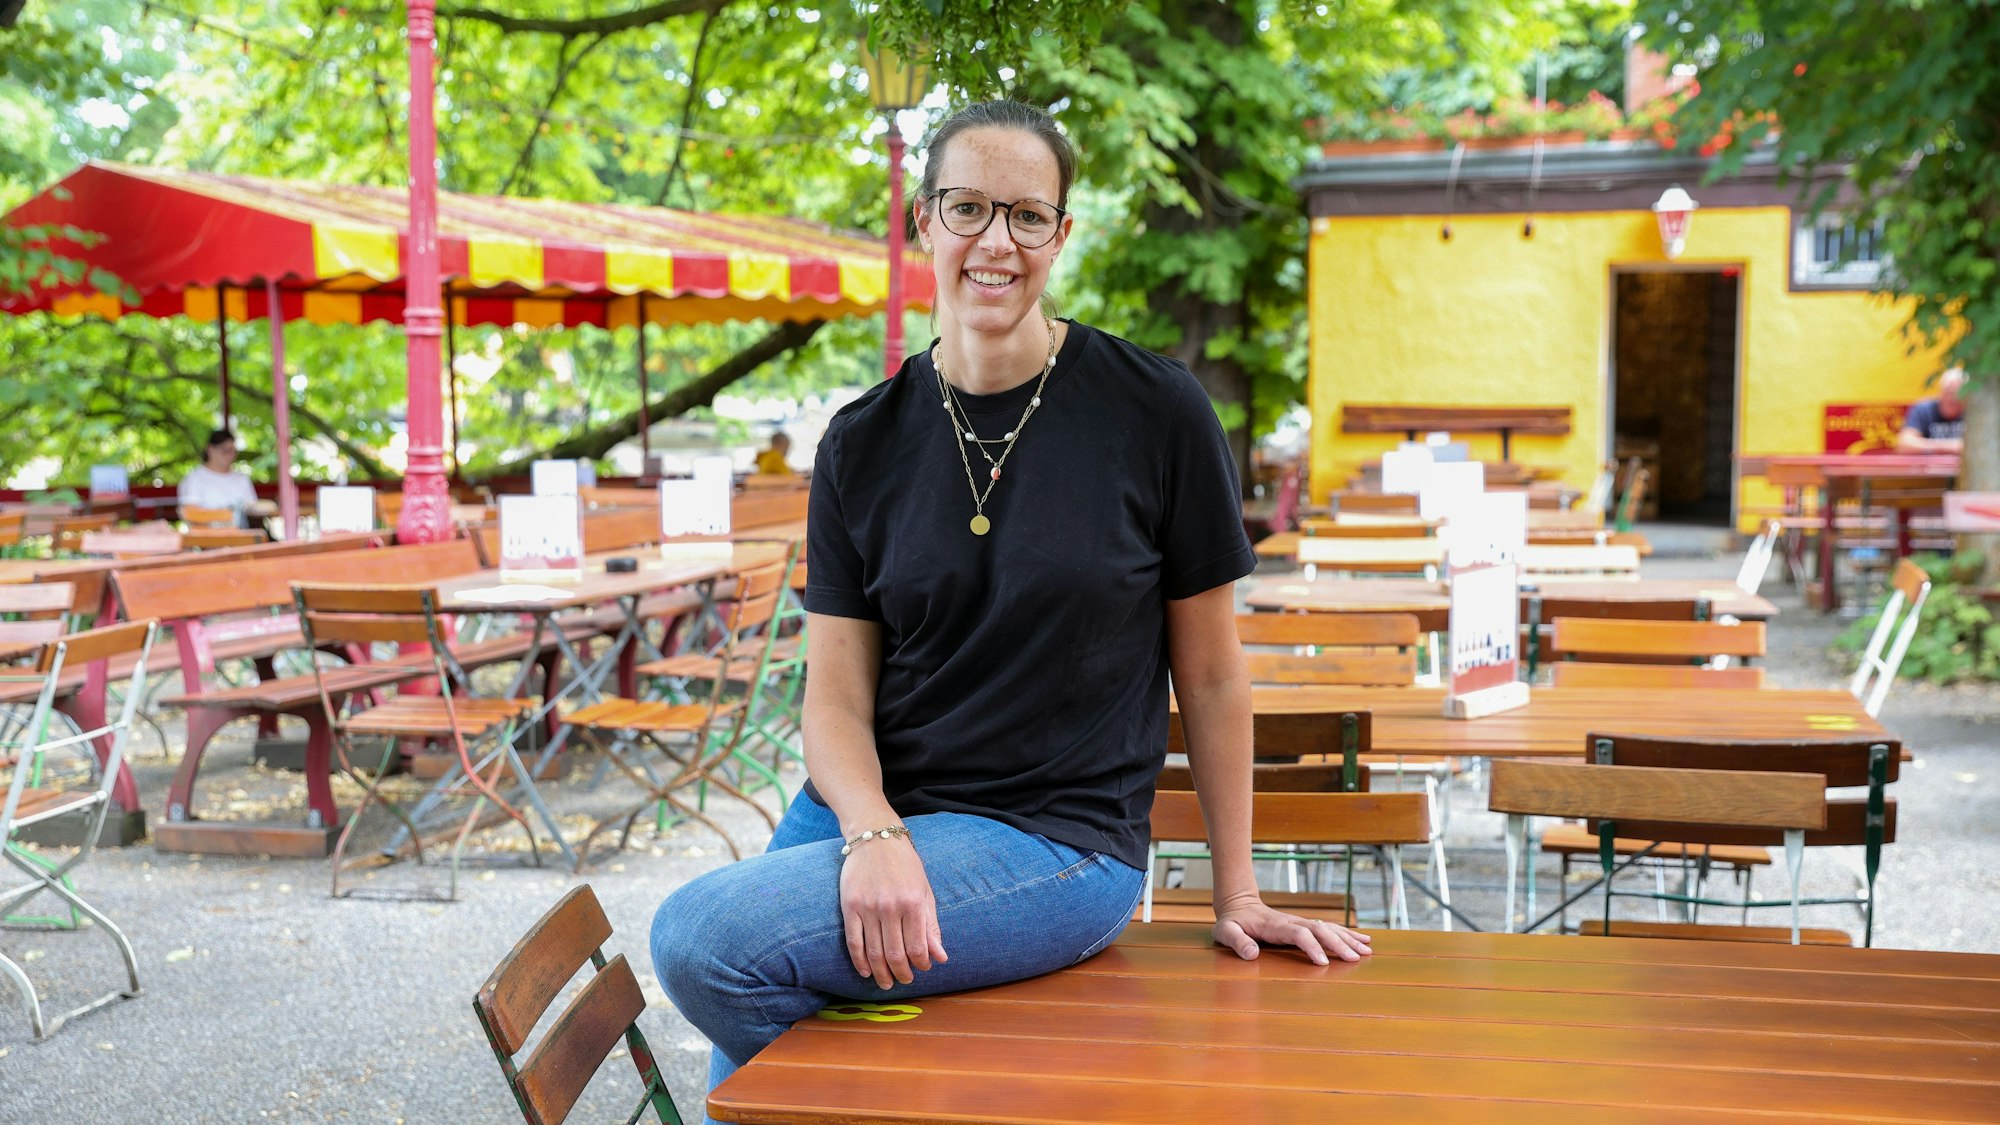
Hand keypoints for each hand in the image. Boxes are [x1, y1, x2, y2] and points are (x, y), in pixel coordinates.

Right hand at [838, 832, 948, 988]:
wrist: (876, 838)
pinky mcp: (849, 906)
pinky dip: (860, 961)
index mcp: (913, 903)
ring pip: (874, 952)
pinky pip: (854, 942)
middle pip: (895, 954)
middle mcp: (890, 907)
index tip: (922, 969)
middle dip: (901, 974)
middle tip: (904, 981)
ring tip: (886, 983)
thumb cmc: (905, 865)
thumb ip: (931, 926)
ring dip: (881, 973)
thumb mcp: (925, 892)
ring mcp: (868, 907)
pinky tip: (866, 971)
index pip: (917, 947)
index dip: (920, 964)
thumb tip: (940, 957)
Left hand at [1213, 895, 1371, 966]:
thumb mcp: (1225, 931)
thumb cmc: (1232, 922)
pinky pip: (1328, 928)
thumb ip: (1236, 941)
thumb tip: (1252, 953)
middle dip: (1339, 944)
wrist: (1238, 904)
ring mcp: (1300, 922)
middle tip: (1356, 958)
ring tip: (1367, 950)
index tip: (1323, 963)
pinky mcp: (1304, 925)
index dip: (1311, 946)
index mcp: (1275, 926)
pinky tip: (1363, 941)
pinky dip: (1346, 934)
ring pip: (1328, 928)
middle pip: (1320, 930)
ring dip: (1348, 939)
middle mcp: (1292, 922)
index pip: (1299, 934)